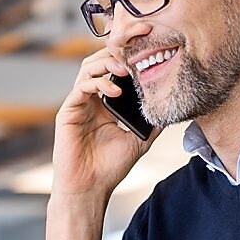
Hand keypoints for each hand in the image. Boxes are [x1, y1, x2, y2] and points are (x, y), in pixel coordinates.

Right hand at [51, 48, 158, 198]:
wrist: (90, 188)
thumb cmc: (110, 168)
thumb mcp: (139, 140)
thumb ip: (152, 121)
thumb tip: (172, 107)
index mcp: (105, 104)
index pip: (114, 70)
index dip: (128, 57)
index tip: (147, 51)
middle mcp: (91, 100)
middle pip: (100, 62)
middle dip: (117, 51)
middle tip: (137, 51)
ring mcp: (78, 104)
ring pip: (88, 68)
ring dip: (108, 63)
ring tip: (126, 69)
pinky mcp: (68, 112)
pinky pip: (80, 87)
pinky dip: (98, 83)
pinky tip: (116, 91)